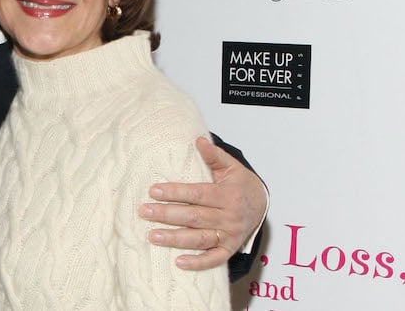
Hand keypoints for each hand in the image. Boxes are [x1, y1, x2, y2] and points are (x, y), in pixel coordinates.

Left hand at [138, 136, 266, 270]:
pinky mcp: (229, 249)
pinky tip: (178, 262)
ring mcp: (229, 235)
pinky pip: (214, 259)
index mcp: (228, 195)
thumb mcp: (231, 167)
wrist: (261, 204)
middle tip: (143, 211)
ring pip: (199, 239)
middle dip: (166, 214)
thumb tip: (198, 140)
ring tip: (152, 236)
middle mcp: (229, 217)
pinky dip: (197, 263)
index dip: (175, 192)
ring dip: (174, 239)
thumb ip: (214, 155)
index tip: (153, 191)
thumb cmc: (240, 184)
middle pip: (193, 217)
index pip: (197, 194)